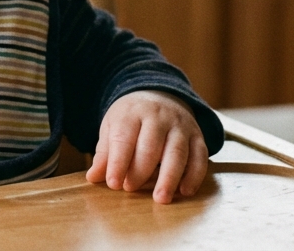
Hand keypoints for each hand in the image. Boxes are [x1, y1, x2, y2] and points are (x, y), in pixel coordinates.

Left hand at [87, 90, 207, 203]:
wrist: (159, 95)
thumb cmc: (131, 118)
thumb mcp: (112, 127)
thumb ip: (105, 153)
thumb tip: (93, 177)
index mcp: (132, 113)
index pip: (124, 138)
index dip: (118, 162)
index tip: (113, 183)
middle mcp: (158, 116)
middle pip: (151, 145)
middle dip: (141, 170)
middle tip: (131, 189)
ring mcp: (180, 125)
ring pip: (177, 151)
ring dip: (169, 177)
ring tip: (161, 198)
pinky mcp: (197, 135)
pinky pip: (200, 155)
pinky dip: (194, 175)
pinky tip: (185, 191)